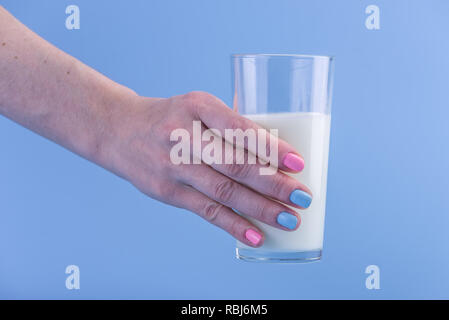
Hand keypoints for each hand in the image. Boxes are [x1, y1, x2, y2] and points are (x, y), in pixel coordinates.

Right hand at [97, 91, 312, 246]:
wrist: (119, 130)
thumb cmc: (170, 118)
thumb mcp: (197, 107)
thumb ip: (229, 126)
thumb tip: (274, 154)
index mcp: (197, 106)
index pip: (240, 128)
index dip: (271, 148)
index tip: (299, 164)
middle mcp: (183, 135)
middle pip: (235, 164)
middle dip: (273, 184)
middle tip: (303, 197)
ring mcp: (173, 166)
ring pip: (223, 192)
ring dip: (260, 209)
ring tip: (289, 220)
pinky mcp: (166, 191)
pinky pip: (205, 211)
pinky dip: (232, 225)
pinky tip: (256, 236)